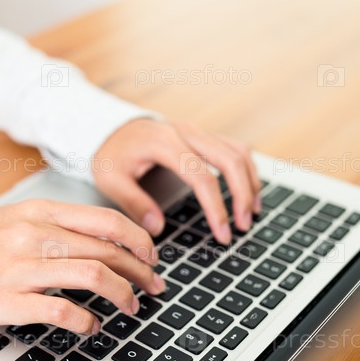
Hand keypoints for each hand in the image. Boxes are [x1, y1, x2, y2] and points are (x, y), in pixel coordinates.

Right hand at [0, 199, 163, 333]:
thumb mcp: (19, 217)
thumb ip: (60, 225)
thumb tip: (106, 241)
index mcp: (42, 211)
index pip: (107, 221)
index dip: (139, 240)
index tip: (152, 256)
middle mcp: (36, 235)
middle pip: (108, 251)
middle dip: (141, 272)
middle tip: (154, 287)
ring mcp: (23, 268)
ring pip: (94, 277)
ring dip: (124, 295)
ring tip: (132, 307)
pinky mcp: (9, 300)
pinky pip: (62, 311)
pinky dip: (87, 321)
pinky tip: (92, 327)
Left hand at [94, 119, 261, 243]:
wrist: (108, 127)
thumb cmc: (110, 154)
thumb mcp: (109, 179)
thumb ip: (133, 203)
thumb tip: (157, 228)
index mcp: (164, 143)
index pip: (202, 177)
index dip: (217, 208)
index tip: (223, 233)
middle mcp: (186, 132)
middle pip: (230, 160)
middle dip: (242, 195)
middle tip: (243, 226)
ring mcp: (196, 131)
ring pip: (237, 151)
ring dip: (250, 181)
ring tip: (251, 212)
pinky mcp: (201, 135)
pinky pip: (233, 147)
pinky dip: (246, 169)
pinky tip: (249, 190)